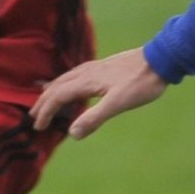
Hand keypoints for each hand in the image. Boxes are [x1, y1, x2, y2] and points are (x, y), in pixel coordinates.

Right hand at [31, 48, 166, 139]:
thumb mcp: (118, 103)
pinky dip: (65, 83)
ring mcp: (95, 67)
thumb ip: (94, 118)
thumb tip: (72, 133)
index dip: (46, 112)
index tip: (38, 127)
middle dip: (44, 102)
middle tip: (34, 117)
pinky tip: (72, 85)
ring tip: (45, 99)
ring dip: (52, 91)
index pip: (58, 97)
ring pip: (65, 79)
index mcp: (86, 81)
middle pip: (57, 86)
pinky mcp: (103, 66)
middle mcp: (86, 72)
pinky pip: (75, 75)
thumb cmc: (141, 83)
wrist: (160, 60)